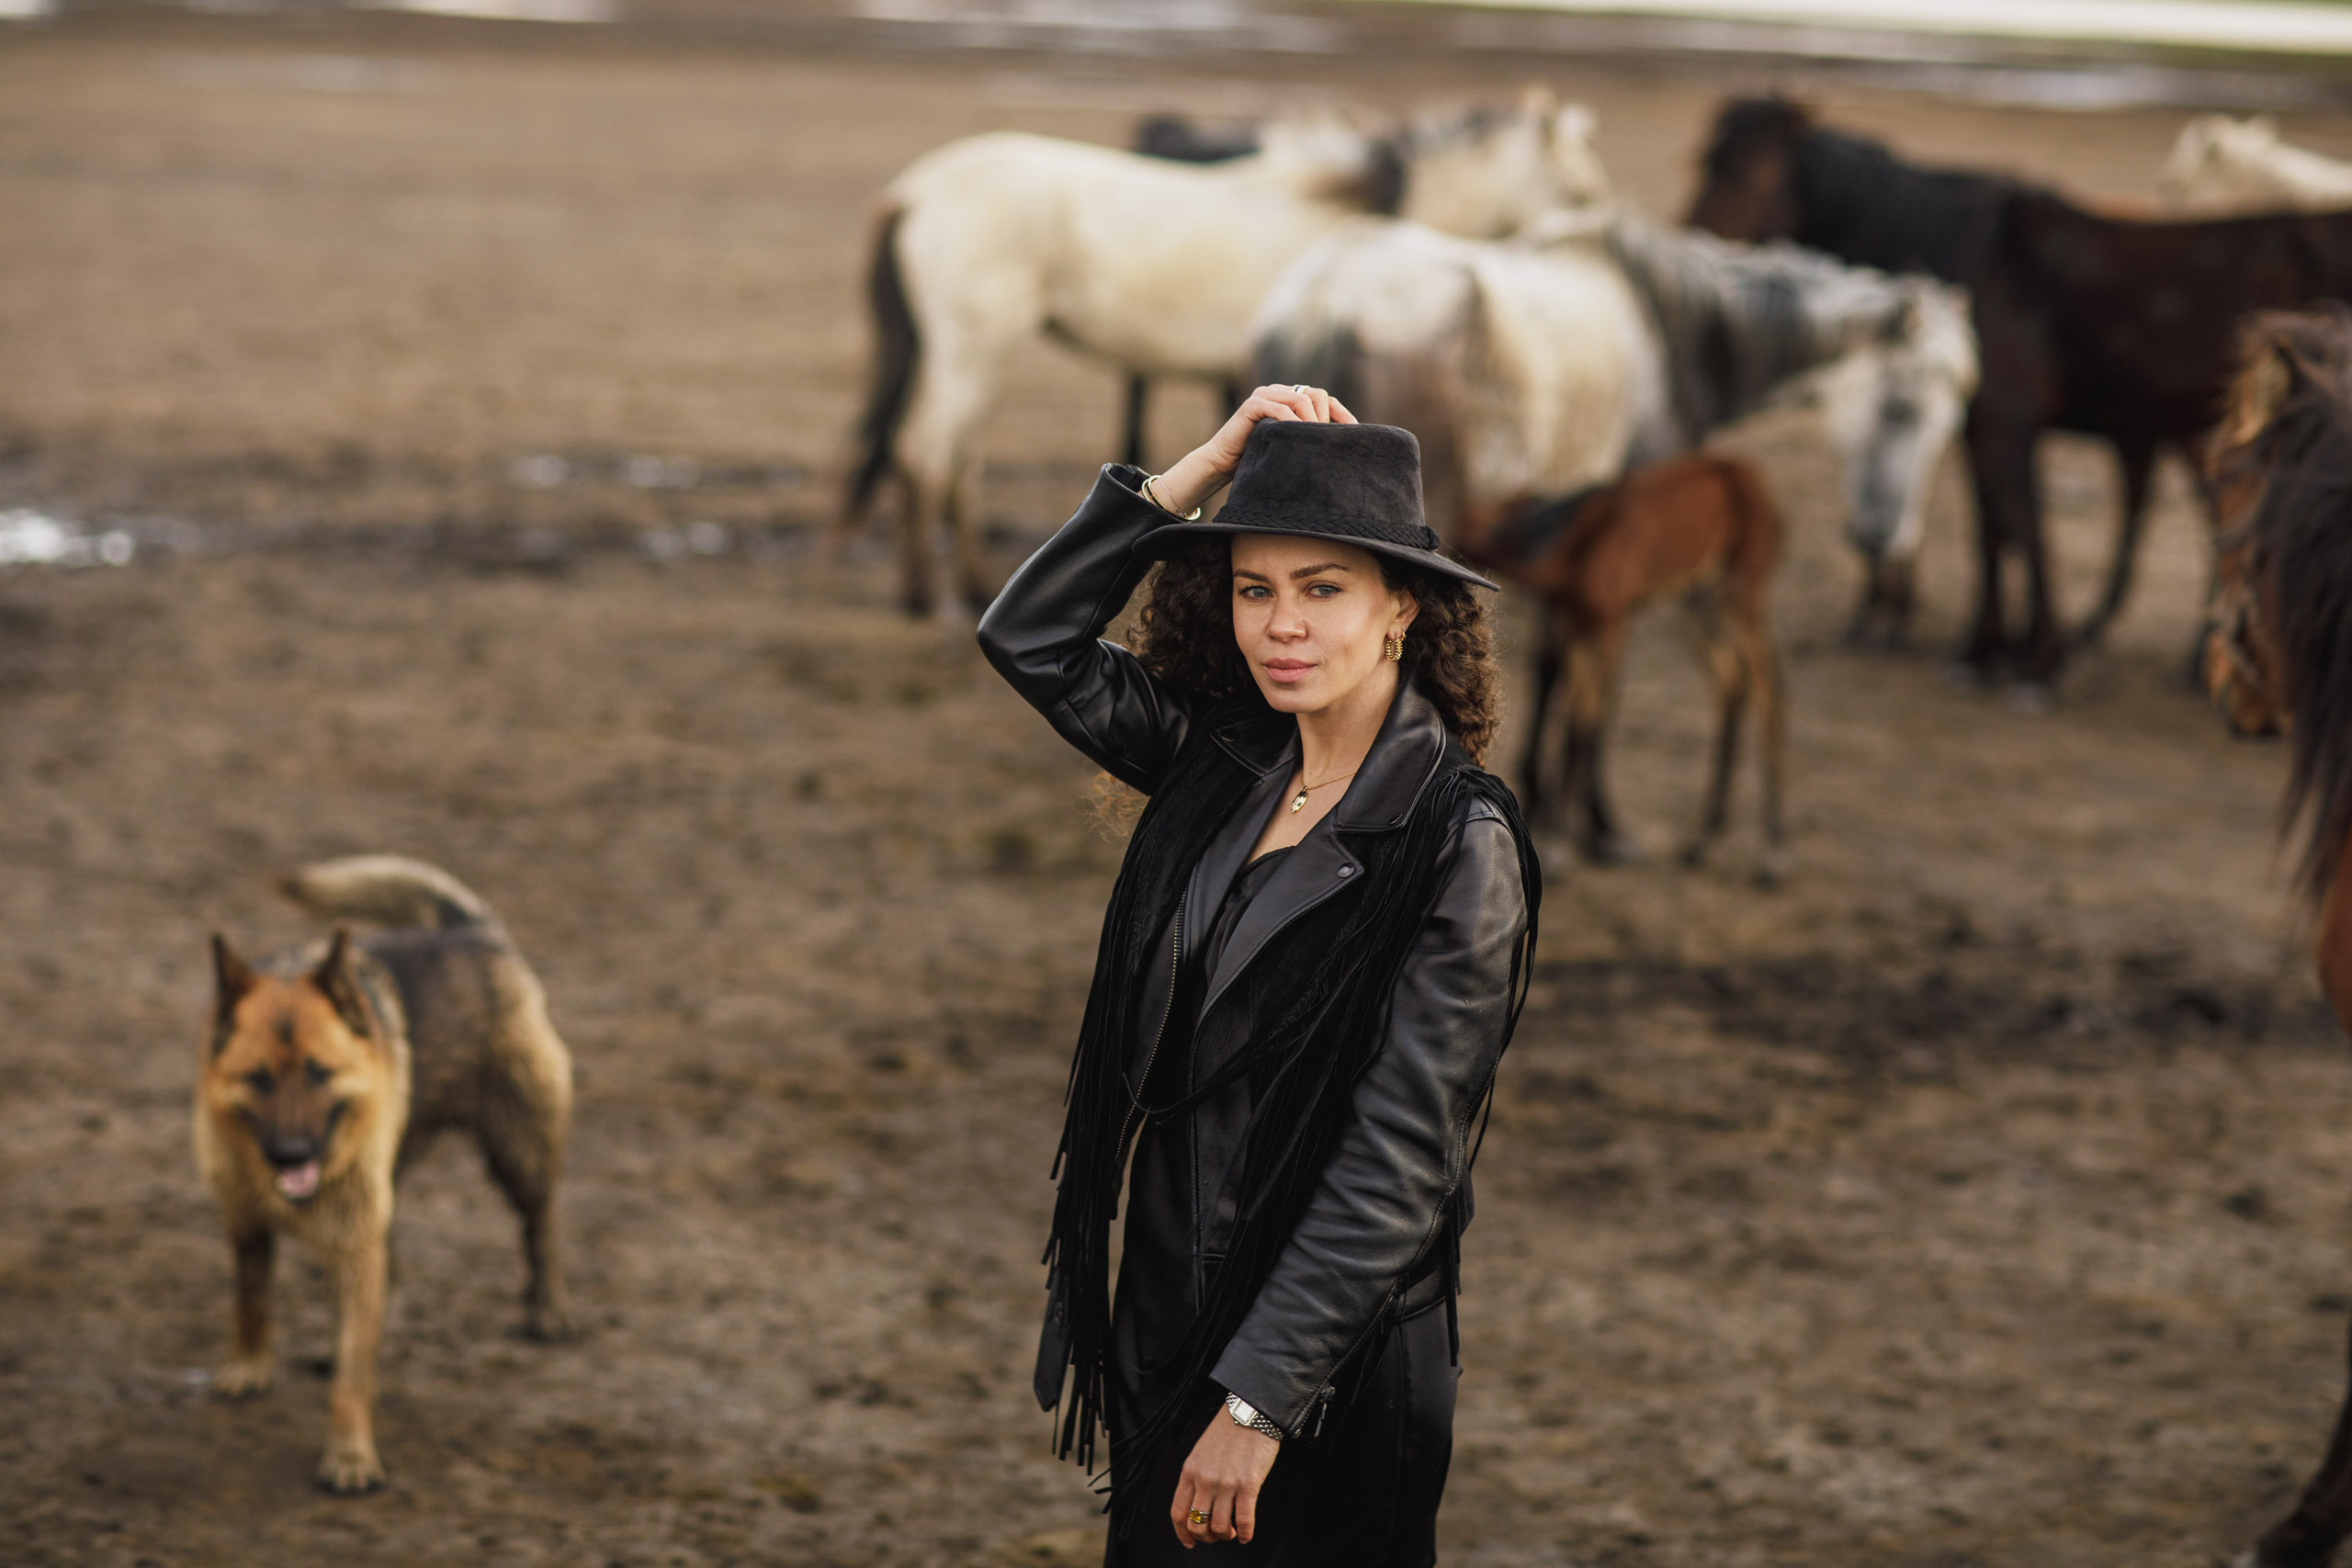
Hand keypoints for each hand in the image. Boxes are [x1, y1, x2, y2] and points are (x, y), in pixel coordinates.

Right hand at [1151, 384, 1355, 518]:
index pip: (1324, 399)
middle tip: (1328, 443)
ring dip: (1311, 421)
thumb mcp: (1291, 447)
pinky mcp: (1252, 404)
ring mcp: (1265, 395)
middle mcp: (1280, 392)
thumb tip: (1343, 448)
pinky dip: (1292, 423)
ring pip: (1301, 398)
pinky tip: (1297, 439)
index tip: (1355, 435)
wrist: (1223, 464)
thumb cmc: (1259, 459)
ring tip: (1314, 442)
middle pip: (1316, 394)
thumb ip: (1309, 439)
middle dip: (1326, 418)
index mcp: (1291, 399)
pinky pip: (1279, 408)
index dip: (1342, 415)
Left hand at [1170, 1406, 1279, 1546]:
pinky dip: (1245, 1534)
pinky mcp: (1248, 1485)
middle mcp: (1204, 1480)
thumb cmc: (1227, 1431)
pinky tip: (1246, 1535)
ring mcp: (1226, 1484)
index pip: (1178, 1512)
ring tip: (1232, 1532)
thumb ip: (1196, 1477)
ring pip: (1219, 1527)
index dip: (1182, 1533)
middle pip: (1197, 1524)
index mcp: (1189, 1472)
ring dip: (1225, 1535)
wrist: (1250, 1413)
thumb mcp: (1201, 1453)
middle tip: (1216, 1535)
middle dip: (1206, 1537)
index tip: (1189, 1542)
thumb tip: (1198, 1503)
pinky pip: (1244, 1520)